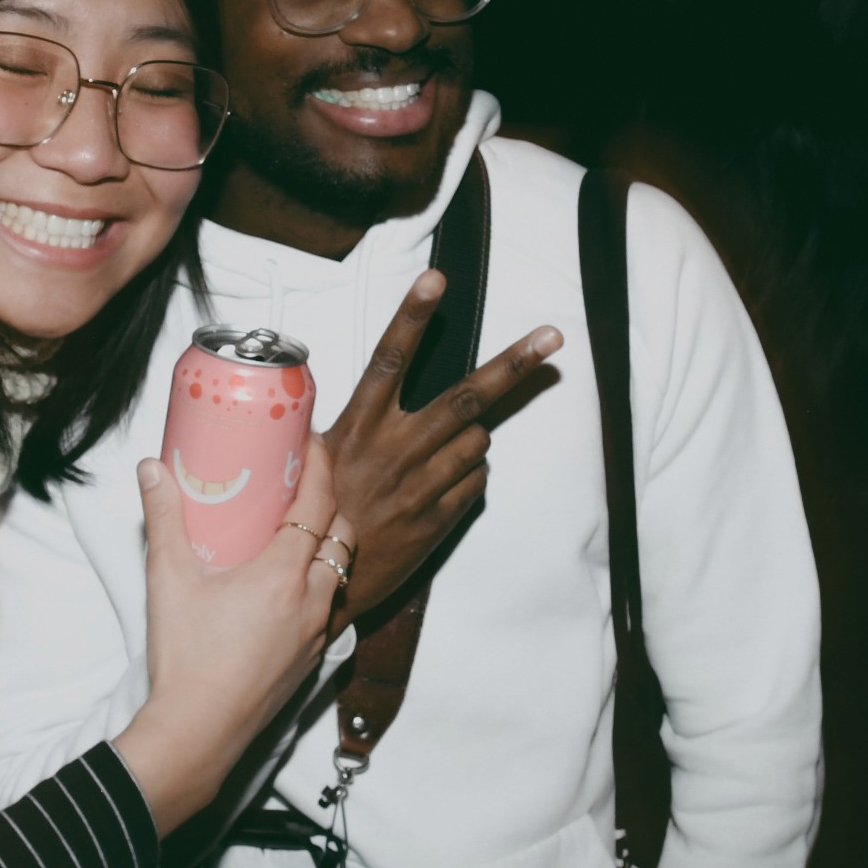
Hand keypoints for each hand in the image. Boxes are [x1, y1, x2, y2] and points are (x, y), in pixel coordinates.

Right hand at [112, 440, 346, 828]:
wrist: (198, 733)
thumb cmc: (186, 658)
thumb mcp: (168, 580)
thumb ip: (162, 518)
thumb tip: (152, 469)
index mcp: (285, 574)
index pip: (319, 502)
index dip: (320, 464)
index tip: (310, 440)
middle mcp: (313, 600)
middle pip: (343, 533)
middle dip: (331, 499)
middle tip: (302, 481)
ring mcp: (316, 633)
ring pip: (341, 571)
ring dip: (329, 542)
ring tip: (296, 528)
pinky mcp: (310, 659)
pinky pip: (330, 606)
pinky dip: (321, 581)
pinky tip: (288, 583)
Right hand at [323, 270, 561, 613]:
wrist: (316, 588)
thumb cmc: (312, 514)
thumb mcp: (315, 459)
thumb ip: (352, 423)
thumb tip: (381, 388)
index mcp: (357, 429)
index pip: (388, 361)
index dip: (412, 317)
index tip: (435, 278)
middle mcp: (393, 452)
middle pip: (466, 396)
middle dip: (515, 363)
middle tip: (554, 334)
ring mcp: (420, 487)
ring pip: (477, 440)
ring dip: (469, 439)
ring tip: (434, 457)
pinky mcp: (438, 520)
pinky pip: (475, 481)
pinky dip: (466, 476)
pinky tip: (436, 489)